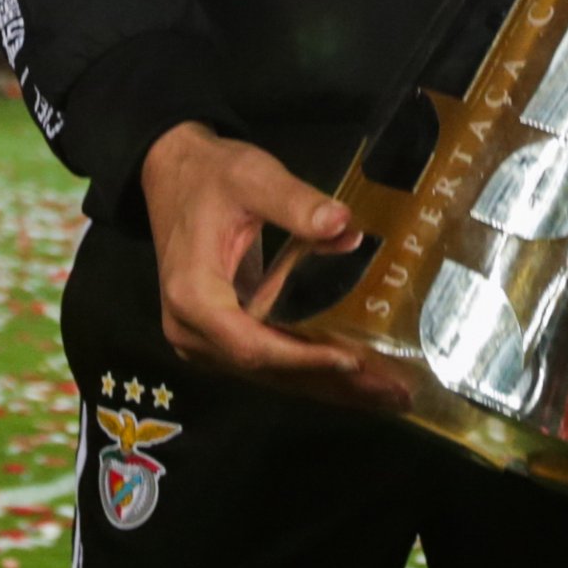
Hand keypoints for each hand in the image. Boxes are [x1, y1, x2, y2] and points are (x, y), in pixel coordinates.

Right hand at [134, 122, 405, 411]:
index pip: (253, 345)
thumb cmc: (211, 176)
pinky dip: (309, 366)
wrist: (173, 174)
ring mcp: (202, 338)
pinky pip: (266, 358)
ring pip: (270, 372)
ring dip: (326, 383)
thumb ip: (296, 203)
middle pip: (266, 369)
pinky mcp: (218, 334)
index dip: (304, 358)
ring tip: (386, 391)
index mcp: (194, 296)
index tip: (354, 360)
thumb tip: (344, 226)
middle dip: (331, 383)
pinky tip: (354, 375)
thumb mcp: (253, 178)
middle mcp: (191, 330)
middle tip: (393, 393)